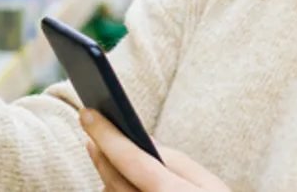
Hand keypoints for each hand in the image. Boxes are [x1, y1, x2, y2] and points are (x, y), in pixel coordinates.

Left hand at [80, 109, 230, 191]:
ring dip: (105, 173)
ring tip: (101, 151)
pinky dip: (113, 190)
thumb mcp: (209, 185)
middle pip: (114, 180)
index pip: (132, 161)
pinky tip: (114, 180)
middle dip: (100, 152)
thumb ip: (175, 160)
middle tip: (90, 129)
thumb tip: (141, 138)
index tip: (88, 114)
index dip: (107, 135)